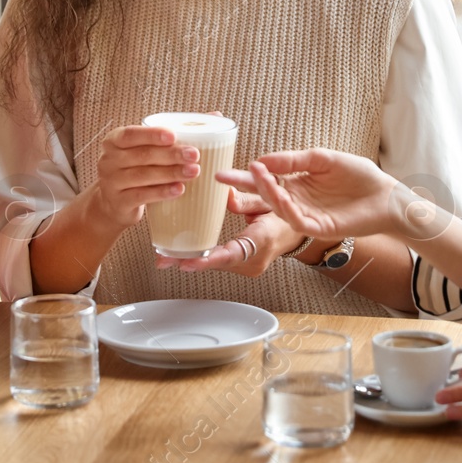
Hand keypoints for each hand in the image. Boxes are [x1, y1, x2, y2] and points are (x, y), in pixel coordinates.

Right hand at [84, 125, 199, 230]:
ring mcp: (111, 183)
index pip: (131, 134)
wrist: (113, 204)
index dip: (152, 134)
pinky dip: (162, 192)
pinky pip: (142, 196)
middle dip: (170, 154)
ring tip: (193, 171)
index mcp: (114, 141)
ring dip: (170, 173)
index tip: (174, 135)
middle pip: (142, 155)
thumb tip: (214, 115)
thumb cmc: (137, 168)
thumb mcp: (146, 149)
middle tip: (194, 155)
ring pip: (143, 176)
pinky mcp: (119, 203)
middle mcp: (108, 160)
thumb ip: (174, 132)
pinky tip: (179, 189)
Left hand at [156, 190, 302, 276]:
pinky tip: (180, 256)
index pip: (232, 254)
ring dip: (192, 261)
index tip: (186, 262)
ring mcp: (249, 267)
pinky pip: (220, 263)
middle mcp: (255, 260)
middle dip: (190, 260)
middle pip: (219, 263)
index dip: (208, 259)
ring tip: (165, 258)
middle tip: (163, 259)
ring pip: (217, 265)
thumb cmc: (286, 212)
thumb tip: (227, 195)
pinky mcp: (243, 266)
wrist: (298, 231)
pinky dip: (202, 258)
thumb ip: (248, 199)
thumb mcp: (270, 199)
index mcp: (263, 242)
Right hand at [217, 149, 412, 240]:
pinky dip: (284, 206)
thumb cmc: (359, 176)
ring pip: (277, 206)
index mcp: (296, 183)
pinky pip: (295, 218)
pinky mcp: (317, 227)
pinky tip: (278, 193)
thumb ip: (294, 159)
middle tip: (221, 178)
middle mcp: (296, 200)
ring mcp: (305, 215)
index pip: (266, 179)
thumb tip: (263, 160)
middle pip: (264, 195)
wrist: (386, 195)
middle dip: (243, 188)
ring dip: (265, 190)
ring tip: (255, 173)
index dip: (246, 175)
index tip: (224, 170)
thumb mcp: (323, 159)